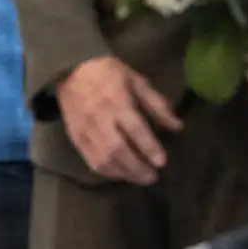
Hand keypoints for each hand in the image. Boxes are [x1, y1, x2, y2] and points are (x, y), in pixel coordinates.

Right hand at [56, 56, 182, 185]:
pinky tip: (119, 173)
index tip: (161, 162)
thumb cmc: (108, 73)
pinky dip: (106, 171)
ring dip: (123, 173)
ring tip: (138, 178)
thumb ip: (157, 104)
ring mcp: (85, 130)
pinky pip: (90, 160)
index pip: (135, 129)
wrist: (70, 70)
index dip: (149, 148)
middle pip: (118, 149)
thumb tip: (177, 126)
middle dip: (137, 168)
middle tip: (152, 177)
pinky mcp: (75, 137)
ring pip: (103, 159)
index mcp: (117, 101)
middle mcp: (100, 118)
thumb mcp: (137, 81)